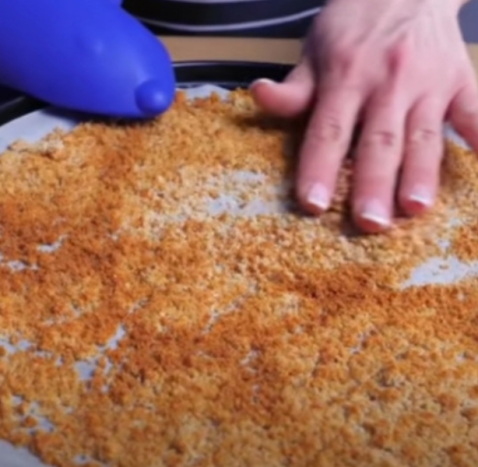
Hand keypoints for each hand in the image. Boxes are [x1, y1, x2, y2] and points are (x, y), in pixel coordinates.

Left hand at [251, 0, 477, 232]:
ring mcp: (428, 81)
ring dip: (421, 173)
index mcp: (345, 77)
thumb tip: (260, 96)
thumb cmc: (352, 24)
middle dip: (373, 185)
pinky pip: (474, 110)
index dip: (319, 168)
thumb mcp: (314, 49)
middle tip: (369, 224)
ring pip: (424, 135)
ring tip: (416, 208)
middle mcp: (387, 82)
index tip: (313, 203)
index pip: (329, 131)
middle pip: (378, 141)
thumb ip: (295, 86)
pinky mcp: (460, 79)